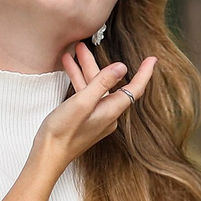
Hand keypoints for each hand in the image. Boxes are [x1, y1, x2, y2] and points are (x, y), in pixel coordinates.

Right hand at [32, 44, 156, 168]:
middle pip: (109, 83)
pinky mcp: (84, 119)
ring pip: (95, 88)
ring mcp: (96, 117)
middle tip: (84, 45)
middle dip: (96, 63)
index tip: (152, 59)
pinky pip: (86, 95)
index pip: (134, 88)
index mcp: (111, 110)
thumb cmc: (63, 132)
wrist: (48, 155)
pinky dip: (79, 81)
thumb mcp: (82, 102)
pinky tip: (68, 68)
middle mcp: (107, 114)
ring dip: (84, 70)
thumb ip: (101, 83)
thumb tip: (122, 67)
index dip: (144, 73)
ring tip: (74, 51)